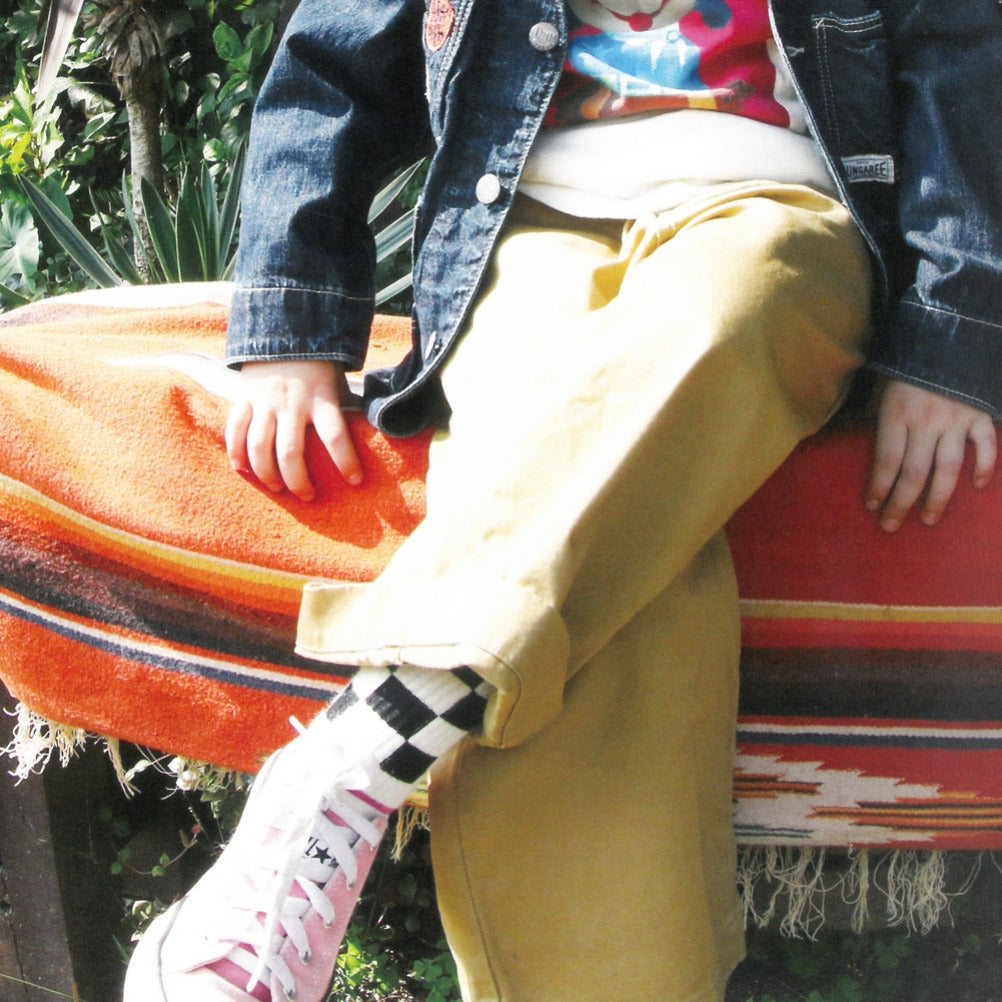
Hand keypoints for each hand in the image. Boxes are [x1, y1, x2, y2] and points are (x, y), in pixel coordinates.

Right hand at [225, 359, 362, 500]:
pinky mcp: (244, 398)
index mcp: (321, 399)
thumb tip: (365, 442)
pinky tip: (243, 470)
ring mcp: (264, 402)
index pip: (336, 437)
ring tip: (277, 487)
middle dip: (298, 481)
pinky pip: (235, 430)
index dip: (346, 462)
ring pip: (258, 447)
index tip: (355, 481)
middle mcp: (291, 403)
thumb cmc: (318, 367)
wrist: (285, 330)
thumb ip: (340, 412)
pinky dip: (236, 453)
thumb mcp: (336, 385)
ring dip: (267, 473)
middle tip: (307, 496)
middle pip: (290, 453)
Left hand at [866, 379, 995, 531]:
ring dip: (938, 497)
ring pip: (947, 468)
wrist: (947, 332)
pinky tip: (977, 486)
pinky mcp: (980, 413)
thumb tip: (854, 444)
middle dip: (900, 503)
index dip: (879, 487)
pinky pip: (986, 445)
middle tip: (891, 525)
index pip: (886, 461)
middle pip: (913, 472)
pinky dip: (984, 466)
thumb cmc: (905, 366)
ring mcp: (956, 419)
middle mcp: (926, 421)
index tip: (871, 506)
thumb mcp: (881, 388)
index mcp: (896, 413)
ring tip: (927, 519)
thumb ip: (875, 417)